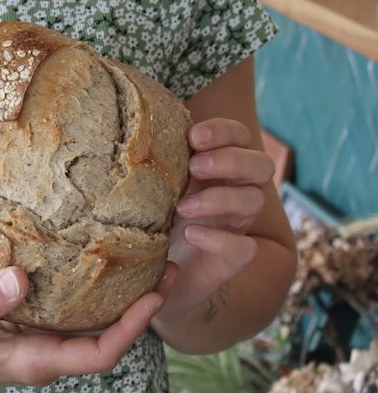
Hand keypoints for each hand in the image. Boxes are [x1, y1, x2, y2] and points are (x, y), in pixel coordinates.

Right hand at [0, 267, 165, 392]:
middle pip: (109, 340)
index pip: (101, 355)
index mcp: (36, 363)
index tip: (154, 296)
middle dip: (142, 309)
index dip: (132, 328)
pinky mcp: (30, 331)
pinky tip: (100, 265)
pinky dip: (94, 294)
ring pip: (94, 328)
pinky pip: (73, 316)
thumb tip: (21, 278)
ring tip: (149, 260)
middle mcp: (47, 357)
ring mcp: (40, 345)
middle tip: (170, 267)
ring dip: (124, 300)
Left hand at [155, 119, 273, 324]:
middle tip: (195, 167)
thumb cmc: (148, 215)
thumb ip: (150, 156)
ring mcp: (237, 225)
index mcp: (219, 165)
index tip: (193, 137)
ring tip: (182, 207)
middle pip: (262, 164)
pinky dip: (220, 239)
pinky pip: (246, 248)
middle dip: (231, 160)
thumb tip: (131, 119)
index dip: (224, 131)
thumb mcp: (149, 183)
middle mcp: (236, 190)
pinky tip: (191, 234)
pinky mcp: (233, 259)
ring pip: (255, 200)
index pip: (239, 136)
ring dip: (219, 198)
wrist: (148, 273)